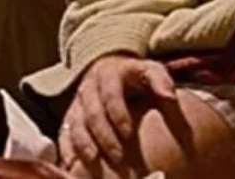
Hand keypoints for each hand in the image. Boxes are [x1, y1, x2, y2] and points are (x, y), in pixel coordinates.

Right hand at [59, 54, 177, 170]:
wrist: (111, 69)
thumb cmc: (136, 77)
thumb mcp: (150, 70)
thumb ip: (160, 81)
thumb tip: (170, 96)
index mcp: (108, 74)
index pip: (110, 93)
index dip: (118, 113)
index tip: (128, 133)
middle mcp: (89, 87)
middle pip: (92, 112)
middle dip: (104, 135)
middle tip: (119, 157)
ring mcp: (77, 103)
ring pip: (75, 124)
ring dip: (84, 144)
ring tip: (95, 162)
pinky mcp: (70, 117)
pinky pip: (64, 133)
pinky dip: (67, 150)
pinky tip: (71, 166)